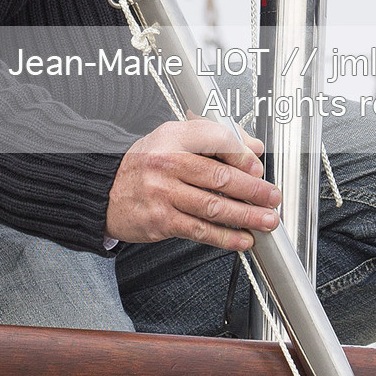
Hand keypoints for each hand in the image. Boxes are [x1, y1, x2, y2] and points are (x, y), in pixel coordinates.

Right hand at [105, 116, 279, 249]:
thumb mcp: (173, 139)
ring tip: (266, 220)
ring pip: (214, 207)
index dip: (243, 155)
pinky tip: (242, 239)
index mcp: (173, 137)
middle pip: (220, 177)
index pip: (216, 140)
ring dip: (246, 216)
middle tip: (272, 197)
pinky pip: (200, 230)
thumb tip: (252, 149)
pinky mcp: (160, 221)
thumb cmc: (144, 165)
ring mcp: (162, 194)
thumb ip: (214, 139)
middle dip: (253, 190)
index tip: (259, 167)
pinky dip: (225, 237)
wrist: (104, 192)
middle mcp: (166, 163)